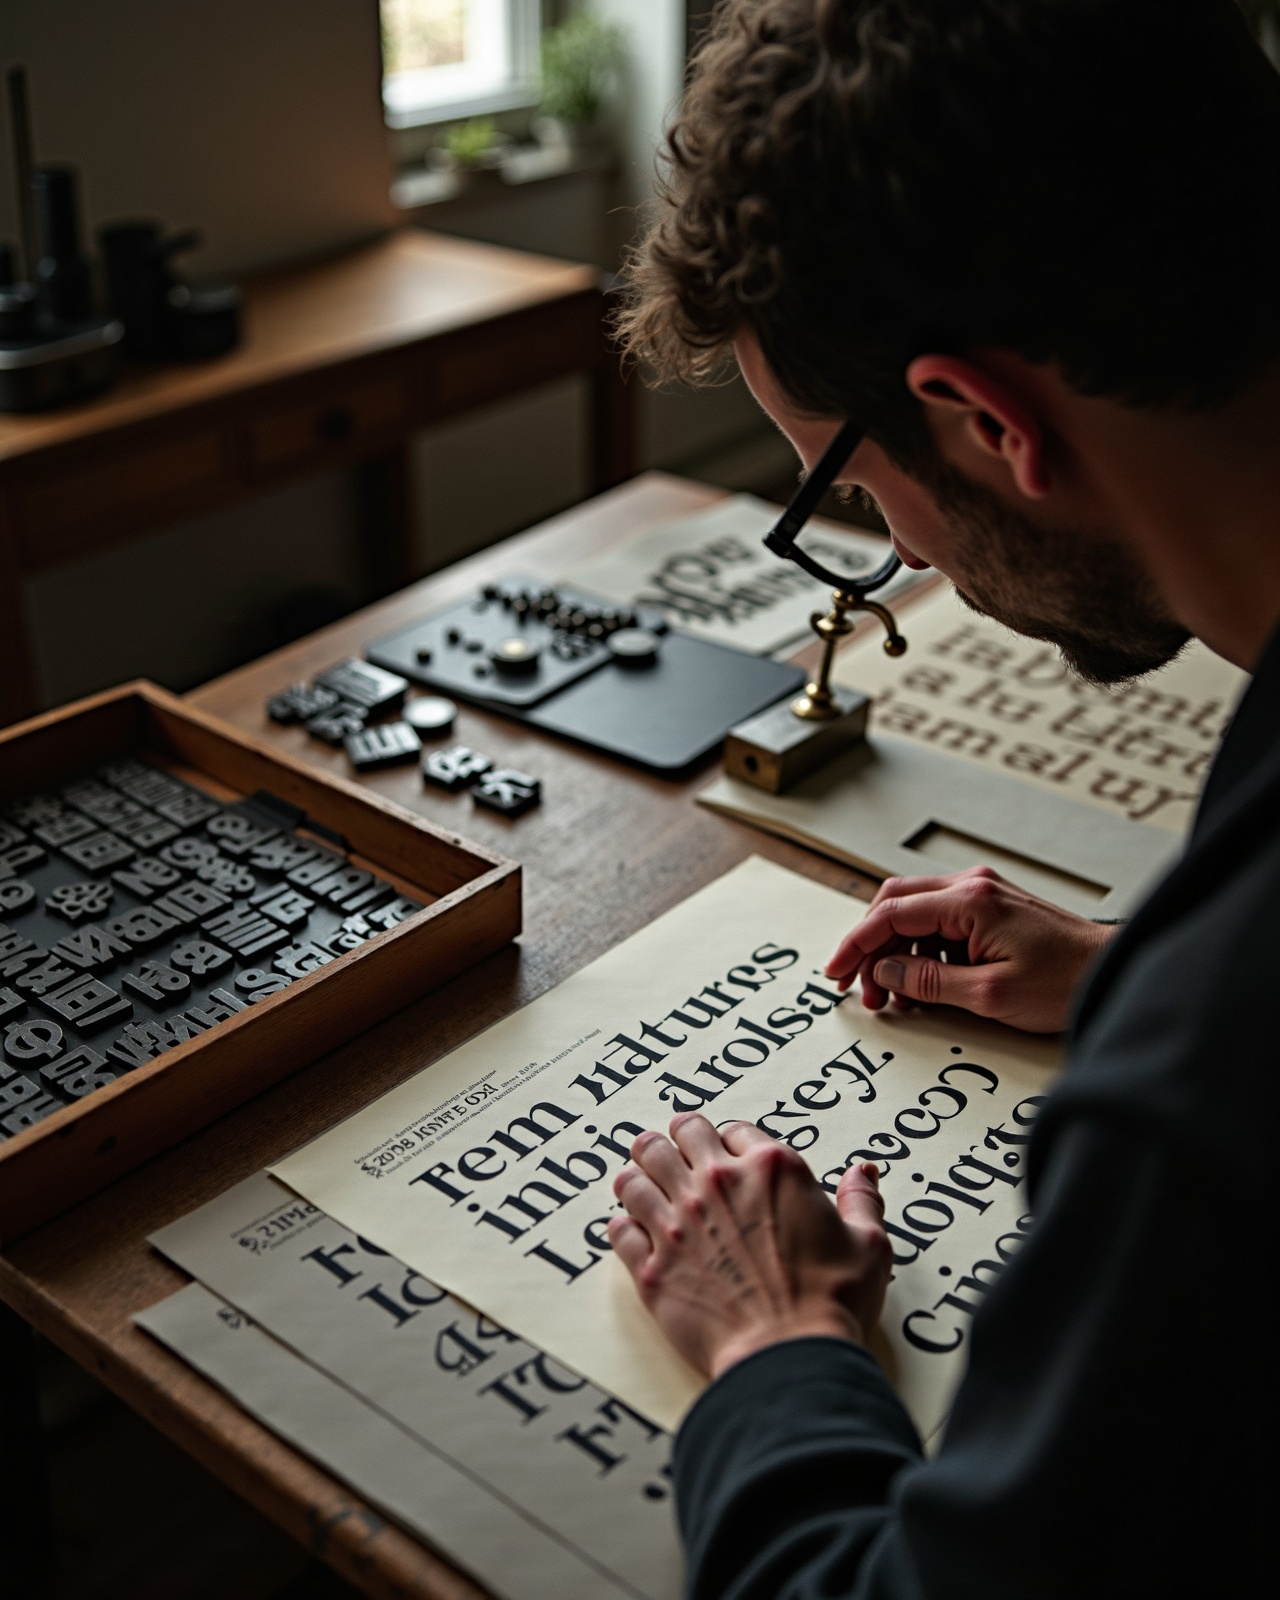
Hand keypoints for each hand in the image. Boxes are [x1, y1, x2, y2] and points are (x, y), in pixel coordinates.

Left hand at [608, 1114, 891, 1380]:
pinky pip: (618, 1229)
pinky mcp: (652, 1265)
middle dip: (674, 1140)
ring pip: (636, 1174)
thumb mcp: (868, 1245)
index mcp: (770, 1169)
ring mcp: (678, 1223)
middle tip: (673, 1152)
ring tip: (640, 1181)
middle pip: (676, 1135)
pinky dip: (623, 1225)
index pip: (733, 1129)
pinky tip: (630, 1229)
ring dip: (639, 1174)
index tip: (727, 1154)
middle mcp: (717, 1185)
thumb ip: (862, 1201)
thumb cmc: (831, 1303)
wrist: (789, 1357)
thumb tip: (863, 1172)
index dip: (730, 1141)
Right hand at [825, 865, 1115, 1033]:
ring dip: (895, 952)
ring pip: (914, 913)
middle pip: (895, 904)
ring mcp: (982, 895)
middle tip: (858, 987)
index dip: (856, 945)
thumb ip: (929, 983)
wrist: (1112, 972)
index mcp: (969, 901)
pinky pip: (939, 923)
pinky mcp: (991, 910)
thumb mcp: (989, 994)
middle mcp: (972, 887)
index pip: (890, 914)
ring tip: (893, 997)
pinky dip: (921, 952)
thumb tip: (885, 974)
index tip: (837, 973)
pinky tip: (922, 985)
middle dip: (869, 946)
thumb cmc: (1066, 981)